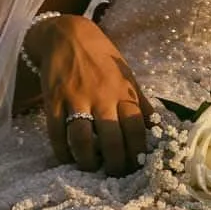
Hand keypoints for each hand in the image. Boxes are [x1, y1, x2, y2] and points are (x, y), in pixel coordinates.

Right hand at [24, 14, 149, 173]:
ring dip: (88, 161)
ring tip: (91, 168)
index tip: (137, 167)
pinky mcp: (54, 100)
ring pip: (83, 140)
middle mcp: (102, 97)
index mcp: (123, 92)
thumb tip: (156, 128)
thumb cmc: (102, 58)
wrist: (68, 35)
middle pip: (112, 140)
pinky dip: (62, 150)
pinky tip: (67, 157)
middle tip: (115, 174)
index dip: (138, 153)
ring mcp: (76, 99)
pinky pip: (57, 133)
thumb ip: (139, 102)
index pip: (137, 129)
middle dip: (115, 164)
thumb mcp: (127, 75)